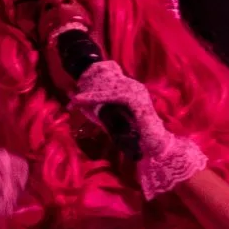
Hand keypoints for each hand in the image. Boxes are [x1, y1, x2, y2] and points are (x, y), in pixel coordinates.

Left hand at [71, 62, 206, 197]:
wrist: (156, 146)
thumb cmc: (139, 137)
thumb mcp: (117, 122)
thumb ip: (106, 115)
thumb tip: (89, 111)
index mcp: (132, 90)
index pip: (109, 83)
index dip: (92, 88)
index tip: (76, 97)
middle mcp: (135, 87)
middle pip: (107, 82)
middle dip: (88, 89)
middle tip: (72, 99)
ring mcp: (137, 92)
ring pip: (108, 87)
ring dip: (90, 94)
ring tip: (75, 100)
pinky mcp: (137, 100)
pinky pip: (113, 95)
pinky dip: (97, 97)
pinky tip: (85, 101)